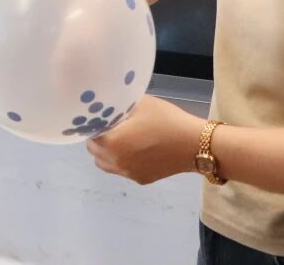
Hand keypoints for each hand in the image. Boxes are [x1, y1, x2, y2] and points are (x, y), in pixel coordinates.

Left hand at [86, 96, 203, 184]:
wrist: (193, 145)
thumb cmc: (166, 120)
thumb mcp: (141, 103)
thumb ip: (120, 106)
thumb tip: (108, 105)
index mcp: (111, 143)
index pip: (89, 135)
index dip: (92, 125)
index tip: (99, 117)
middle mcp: (116, 162)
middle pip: (94, 151)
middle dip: (98, 139)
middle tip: (111, 126)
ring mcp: (128, 173)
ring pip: (106, 164)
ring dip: (107, 152)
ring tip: (122, 139)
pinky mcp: (141, 179)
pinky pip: (122, 170)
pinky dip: (123, 160)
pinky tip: (138, 149)